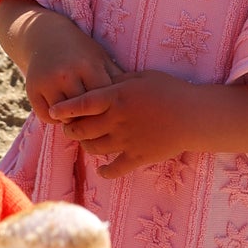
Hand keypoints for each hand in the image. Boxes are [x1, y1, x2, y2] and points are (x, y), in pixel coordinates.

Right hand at [0, 1, 121, 120]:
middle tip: (99, 128)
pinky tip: (63, 116)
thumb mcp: (100, 58)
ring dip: (73, 122)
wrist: (45, 35)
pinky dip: (55, 120)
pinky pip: (45, 116)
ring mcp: (47, 82)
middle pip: (83, 112)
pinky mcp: (32, 89)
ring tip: (82, 124)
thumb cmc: (81, 50)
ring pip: (63, 117)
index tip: (115, 118)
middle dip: (92, 121)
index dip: (109, 112)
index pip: (102, 100)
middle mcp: (66, 74)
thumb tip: (139, 100)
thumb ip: (117, 78)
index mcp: (88, 66)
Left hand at [48, 68, 203, 177]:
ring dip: (85, 145)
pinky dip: (105, 171)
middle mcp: (117, 120)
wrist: (194, 116)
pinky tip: (101, 169)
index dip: (64, 108)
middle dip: (71, 129)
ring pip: (94, 148)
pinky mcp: (137, 157)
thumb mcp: (142, 76)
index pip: (82, 104)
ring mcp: (126, 140)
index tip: (53, 111)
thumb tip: (102, 83)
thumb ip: (119, 80)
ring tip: (85, 141)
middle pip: (83, 128)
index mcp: (117, 96)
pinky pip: (115, 169)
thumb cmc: (170, 89)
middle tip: (69, 127)